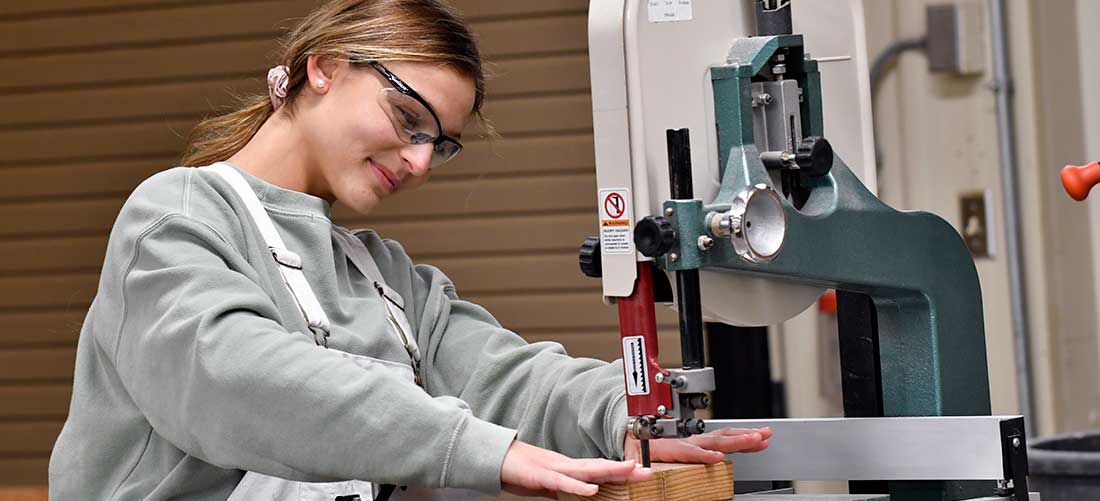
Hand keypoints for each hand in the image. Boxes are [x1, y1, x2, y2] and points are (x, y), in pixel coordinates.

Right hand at [500, 440, 653, 498]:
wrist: (497, 457)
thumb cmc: (521, 470)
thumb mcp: (547, 483)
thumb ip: (563, 487)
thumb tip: (576, 494)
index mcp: (569, 468)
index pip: (600, 469)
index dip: (621, 471)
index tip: (641, 471)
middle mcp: (567, 465)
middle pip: (601, 467)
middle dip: (625, 470)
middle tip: (648, 471)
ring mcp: (555, 468)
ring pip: (587, 470)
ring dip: (609, 470)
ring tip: (630, 471)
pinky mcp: (542, 476)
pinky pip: (562, 482)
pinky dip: (578, 486)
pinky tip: (592, 489)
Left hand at [624, 426, 771, 463]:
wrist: (635, 430)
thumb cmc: (636, 445)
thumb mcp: (634, 455)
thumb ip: (638, 464)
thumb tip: (639, 471)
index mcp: (668, 447)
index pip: (688, 451)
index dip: (703, 455)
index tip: (717, 458)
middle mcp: (686, 440)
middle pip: (714, 440)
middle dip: (737, 440)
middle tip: (757, 438)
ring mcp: (695, 439)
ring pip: (722, 436)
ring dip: (745, 436)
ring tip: (764, 435)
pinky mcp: (701, 441)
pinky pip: (723, 437)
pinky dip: (741, 437)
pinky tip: (757, 439)